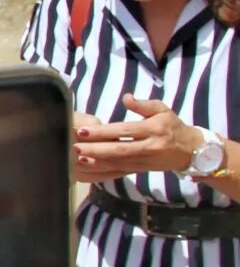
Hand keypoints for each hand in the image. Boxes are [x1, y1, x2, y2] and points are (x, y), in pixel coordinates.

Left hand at [74, 95, 202, 175]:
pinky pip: (121, 169)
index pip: (124, 130)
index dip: (103, 132)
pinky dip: (104, 168)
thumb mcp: (162, 110)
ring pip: (119, 162)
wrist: (192, 150)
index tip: (83, 130)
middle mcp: (150, 146)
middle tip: (74, 146)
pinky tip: (90, 165)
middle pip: (119, 149)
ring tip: (77, 157)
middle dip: (95, 148)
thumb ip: (143, 105)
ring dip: (97, 160)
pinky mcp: (142, 169)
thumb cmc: (173, 126)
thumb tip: (126, 97)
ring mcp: (146, 160)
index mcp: (153, 129)